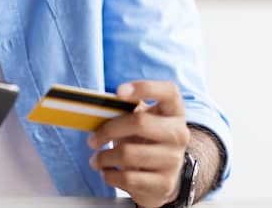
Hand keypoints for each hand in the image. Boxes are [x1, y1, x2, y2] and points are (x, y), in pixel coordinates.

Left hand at [88, 81, 189, 207]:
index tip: (118, 91)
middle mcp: (179, 134)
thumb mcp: (142, 121)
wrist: (164, 176)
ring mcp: (174, 160)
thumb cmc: (146, 141)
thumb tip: (96, 108)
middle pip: (140, 122)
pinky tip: (108, 172)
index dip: (144, 88)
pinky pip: (128, 178)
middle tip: (92, 140)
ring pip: (128, 154)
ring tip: (96, 160)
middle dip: (108, 130)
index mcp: (174, 112)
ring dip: (104, 157)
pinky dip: (110, 176)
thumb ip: (126, 111)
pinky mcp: (164, 184)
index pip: (169, 91)